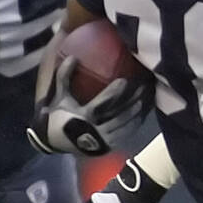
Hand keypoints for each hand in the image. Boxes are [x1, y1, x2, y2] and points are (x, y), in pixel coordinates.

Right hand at [26, 54, 146, 155]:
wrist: (55, 142)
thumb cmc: (58, 116)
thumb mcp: (60, 96)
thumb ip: (64, 76)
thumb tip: (72, 56)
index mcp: (82, 117)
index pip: (101, 104)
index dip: (113, 92)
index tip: (124, 81)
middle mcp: (95, 130)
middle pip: (119, 115)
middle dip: (133, 100)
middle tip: (144, 86)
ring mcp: (103, 140)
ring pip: (125, 125)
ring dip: (137, 112)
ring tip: (147, 97)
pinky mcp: (108, 146)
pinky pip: (125, 135)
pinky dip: (134, 124)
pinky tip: (142, 113)